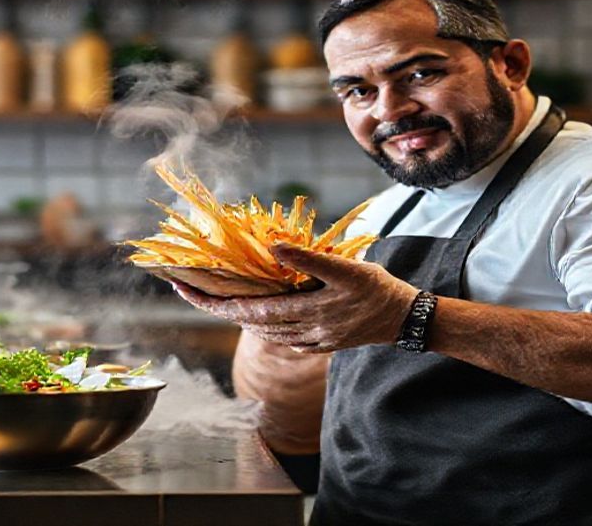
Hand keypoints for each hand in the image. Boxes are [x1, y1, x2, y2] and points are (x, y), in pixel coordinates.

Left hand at [172, 243, 419, 352]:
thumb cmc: (378, 288)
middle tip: (191, 291)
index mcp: (305, 311)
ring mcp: (312, 340)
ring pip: (265, 333)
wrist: (406, 319)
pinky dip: (268, 330)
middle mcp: (303, 331)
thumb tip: (271, 247)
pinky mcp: (322, 345)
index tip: (185, 289)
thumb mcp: (346, 268)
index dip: (214, 301)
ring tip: (221, 303)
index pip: (248, 309)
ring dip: (241, 319)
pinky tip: (264, 322)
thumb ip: (307, 258)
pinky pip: (285, 341)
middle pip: (250, 322)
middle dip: (218, 307)